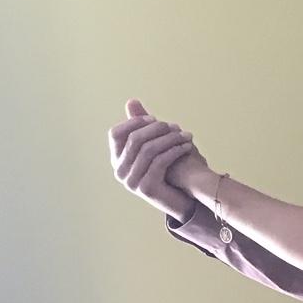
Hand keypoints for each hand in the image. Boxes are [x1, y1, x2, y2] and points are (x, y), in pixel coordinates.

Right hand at [108, 98, 209, 220]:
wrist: (183, 202)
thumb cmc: (168, 172)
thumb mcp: (155, 146)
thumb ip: (142, 125)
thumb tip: (132, 101)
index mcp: (116, 159)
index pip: (115, 133)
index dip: (134, 123)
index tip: (156, 119)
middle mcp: (119, 171)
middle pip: (135, 140)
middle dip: (157, 130)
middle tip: (176, 126)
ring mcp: (130, 181)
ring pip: (148, 150)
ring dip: (169, 139)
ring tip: (185, 135)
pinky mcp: (146, 188)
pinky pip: (159, 162)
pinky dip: (174, 151)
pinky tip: (187, 147)